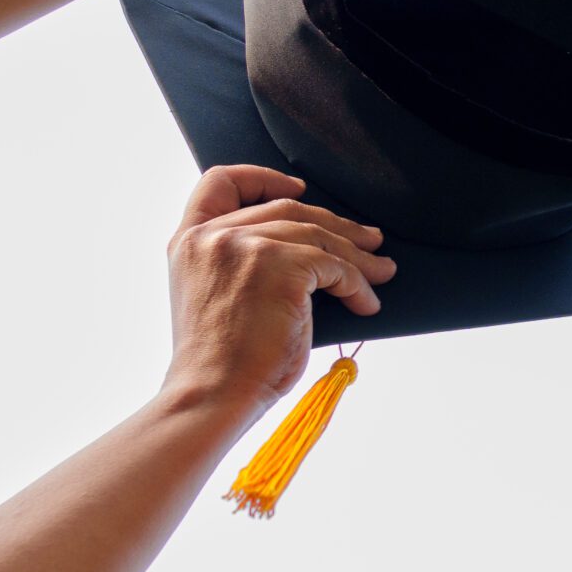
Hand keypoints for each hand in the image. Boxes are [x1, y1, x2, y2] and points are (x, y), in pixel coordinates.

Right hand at [160, 166, 394, 412]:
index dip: (263, 177)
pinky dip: (358, 284)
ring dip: (358, 255)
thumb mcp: (213, 293)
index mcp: (189, 240)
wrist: (213, 394)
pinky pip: (336, 267)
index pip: (220, 182)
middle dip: (336, 225)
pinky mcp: (282, 266)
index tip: (297, 187)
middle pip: (288, 209)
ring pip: (318, 236)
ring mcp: (246, 246)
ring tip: (382, 269)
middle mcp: (213, 235)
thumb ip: (238, 261)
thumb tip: (307, 250)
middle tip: (368, 240)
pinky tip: (367, 302)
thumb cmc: (219, 360)